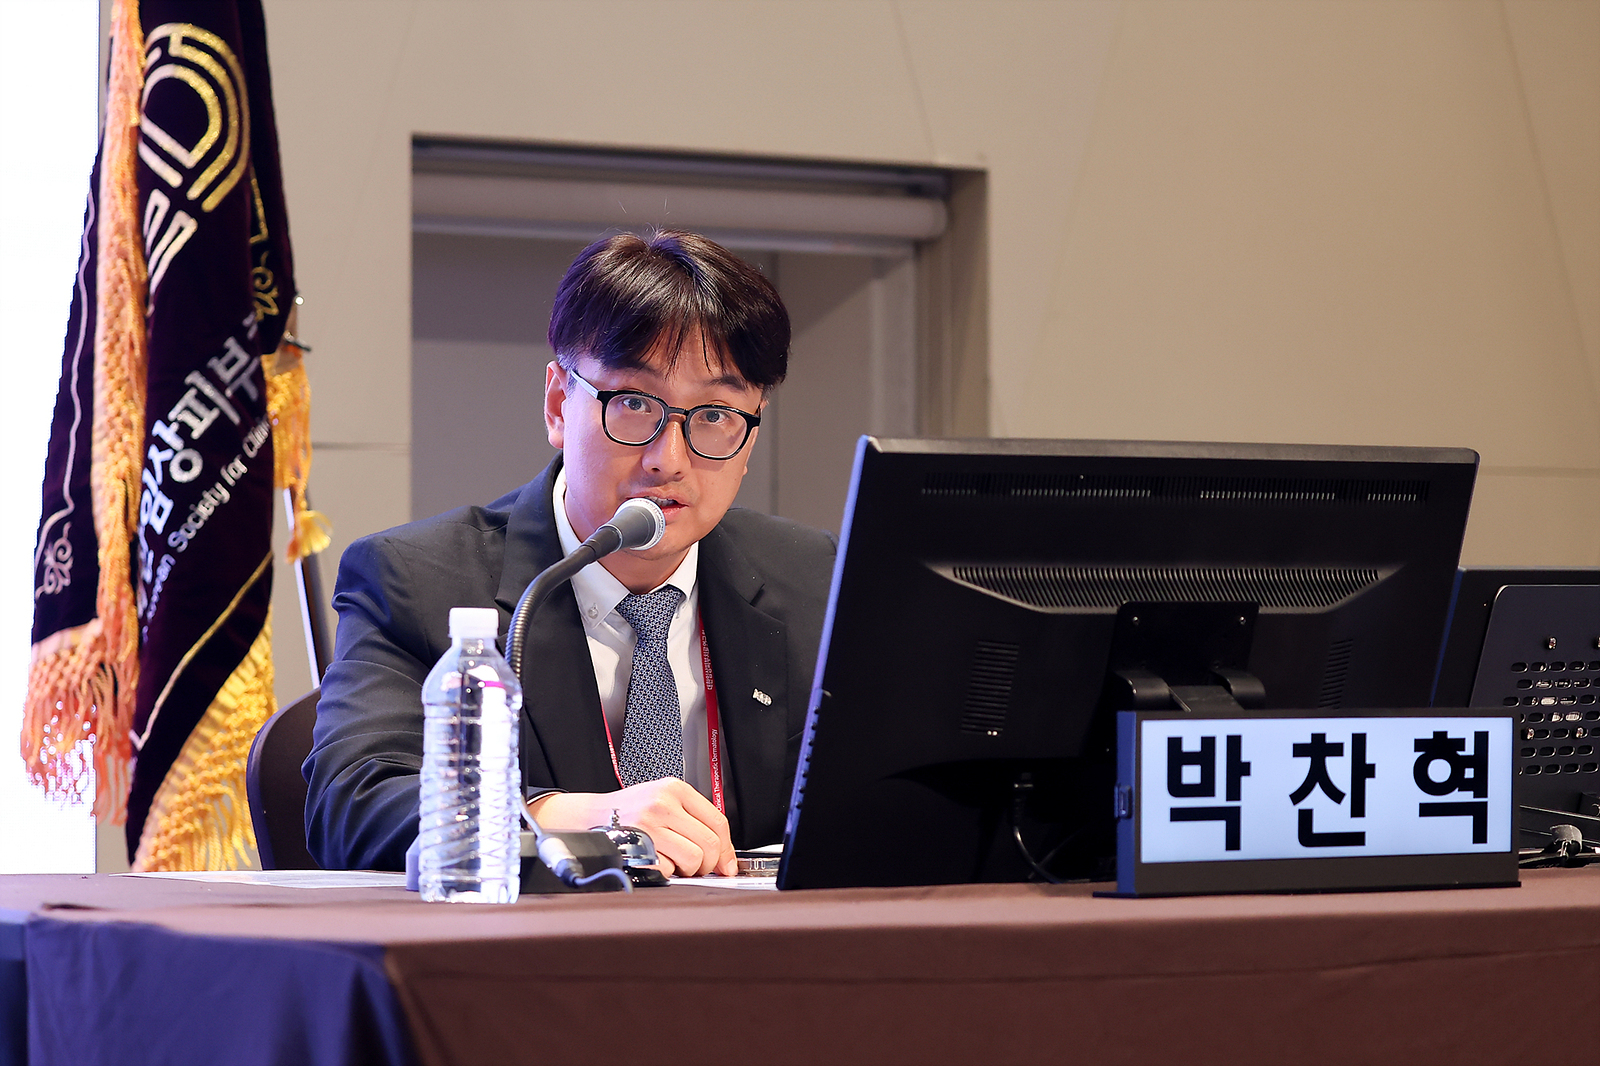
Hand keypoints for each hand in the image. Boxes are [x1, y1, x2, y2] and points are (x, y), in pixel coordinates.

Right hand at [527, 778, 736, 877]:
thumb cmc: (628, 811)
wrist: (589, 817)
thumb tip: (724, 854)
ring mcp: (648, 827)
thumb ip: (693, 818)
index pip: (717, 821)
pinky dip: (665, 873)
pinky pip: (668, 871)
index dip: (727, 848)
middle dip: (708, 863)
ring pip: (693, 859)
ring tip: (674, 863)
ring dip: (688, 870)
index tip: (727, 864)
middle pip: (709, 844)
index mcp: (674, 789)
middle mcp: (662, 805)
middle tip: (699, 867)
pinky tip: (655, 862)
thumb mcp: (663, 800)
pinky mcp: (635, 847)